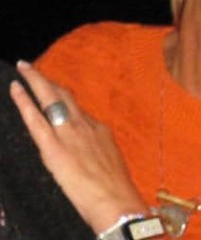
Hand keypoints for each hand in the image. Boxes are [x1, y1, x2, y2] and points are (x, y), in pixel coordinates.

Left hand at [10, 60, 147, 233]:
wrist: (117, 200)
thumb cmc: (116, 188)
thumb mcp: (110, 161)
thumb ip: (97, 149)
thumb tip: (89, 149)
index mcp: (99, 129)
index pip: (77, 109)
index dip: (63, 97)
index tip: (53, 90)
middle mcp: (85, 125)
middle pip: (64, 96)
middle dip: (46, 80)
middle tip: (31, 67)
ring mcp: (69, 133)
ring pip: (51, 99)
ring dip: (37, 82)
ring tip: (25, 69)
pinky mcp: (54, 147)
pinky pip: (36, 119)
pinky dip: (25, 102)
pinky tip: (16, 89)